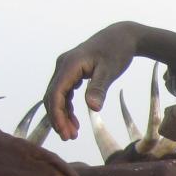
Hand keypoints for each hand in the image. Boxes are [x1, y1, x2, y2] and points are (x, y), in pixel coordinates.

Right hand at [44, 22, 144, 140]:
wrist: (122, 37)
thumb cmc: (117, 52)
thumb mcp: (110, 71)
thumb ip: (100, 88)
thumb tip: (93, 108)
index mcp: (69, 65)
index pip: (56, 94)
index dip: (57, 114)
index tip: (64, 132)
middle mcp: (63, 66)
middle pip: (53, 96)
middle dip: (58, 118)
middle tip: (69, 138)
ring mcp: (66, 69)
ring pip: (57, 96)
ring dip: (62, 115)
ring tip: (72, 134)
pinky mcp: (72, 72)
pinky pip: (64, 93)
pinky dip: (68, 108)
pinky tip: (75, 122)